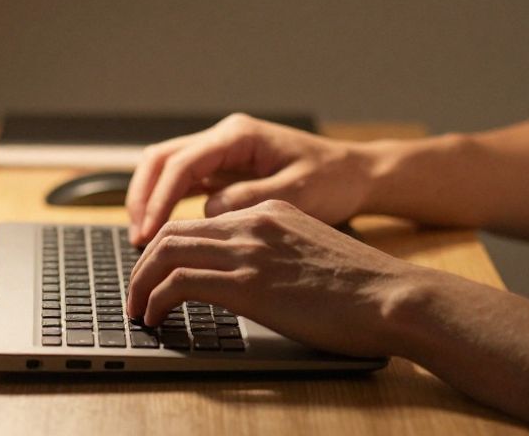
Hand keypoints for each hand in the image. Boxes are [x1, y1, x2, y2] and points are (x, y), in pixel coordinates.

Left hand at [124, 200, 423, 358]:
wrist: (393, 296)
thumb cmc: (364, 290)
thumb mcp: (312, 254)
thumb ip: (278, 255)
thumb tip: (254, 282)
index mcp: (270, 211)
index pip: (201, 221)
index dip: (170, 247)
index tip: (159, 272)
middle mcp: (254, 221)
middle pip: (174, 231)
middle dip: (144, 263)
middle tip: (135, 292)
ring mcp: (249, 250)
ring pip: (166, 251)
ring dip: (141, 282)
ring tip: (137, 308)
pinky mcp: (247, 282)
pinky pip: (179, 283)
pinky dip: (156, 299)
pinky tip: (155, 317)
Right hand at [126, 113, 375, 245]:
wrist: (356, 174)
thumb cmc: (332, 180)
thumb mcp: (296, 192)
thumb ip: (250, 199)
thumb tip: (208, 212)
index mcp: (239, 136)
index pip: (183, 164)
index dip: (160, 199)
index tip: (149, 233)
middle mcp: (225, 137)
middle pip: (162, 159)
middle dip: (143, 196)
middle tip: (137, 236)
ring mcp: (222, 152)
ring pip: (167, 168)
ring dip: (150, 198)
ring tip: (143, 237)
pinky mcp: (225, 169)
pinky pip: (184, 181)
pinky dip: (168, 203)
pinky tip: (165, 232)